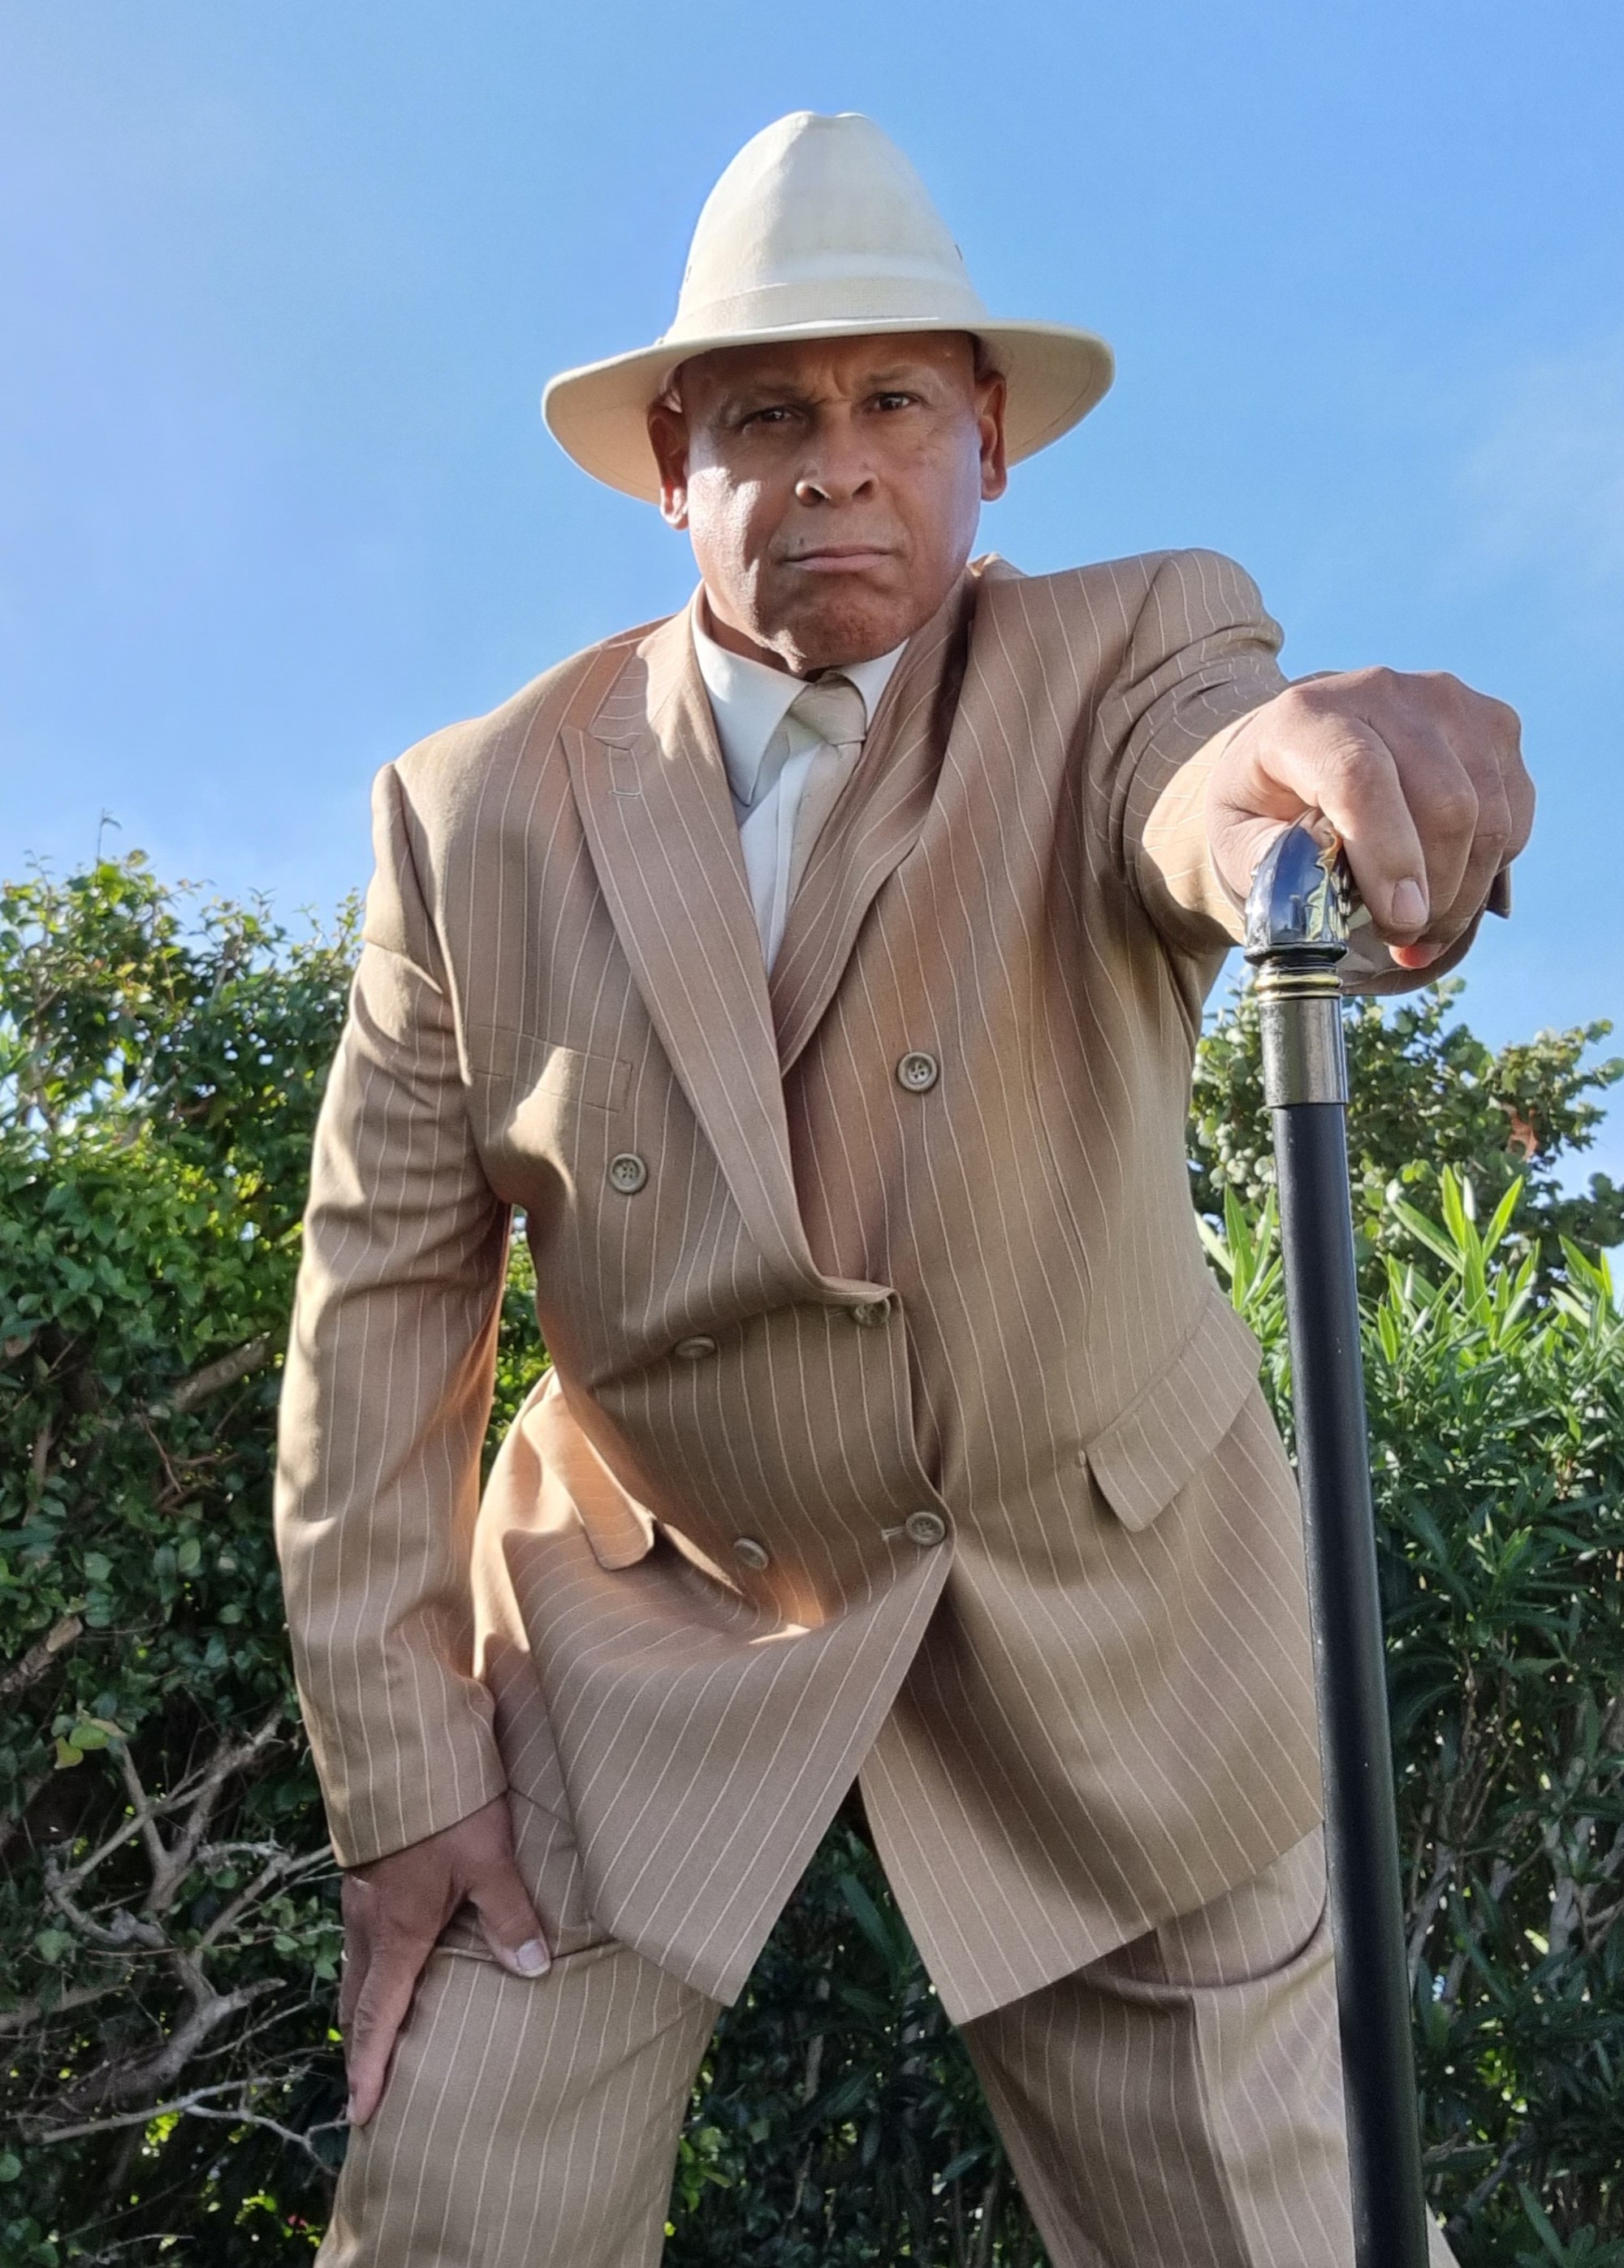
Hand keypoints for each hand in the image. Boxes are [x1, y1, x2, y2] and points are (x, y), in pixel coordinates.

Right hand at [339, 1793, 549, 2125]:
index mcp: (397, 1931)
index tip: (361, 2115)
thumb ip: (509, 1915)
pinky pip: (365, 1929)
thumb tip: (532, 1970)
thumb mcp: (487, 1858)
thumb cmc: (444, 1803)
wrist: (399, 1741)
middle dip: (362, 2044)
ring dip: (368, 1999)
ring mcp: (362, 1892)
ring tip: (381, 2026)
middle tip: (368, 2083)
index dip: (370, 2069)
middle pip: (359, 1997)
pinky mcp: (366, 1865)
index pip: (378, 2017)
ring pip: (359, 1961)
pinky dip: (374, 1958)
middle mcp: (370, 1920)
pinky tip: (395, 1950)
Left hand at [1206, 668, 1533, 968]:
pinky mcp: (1491, 722)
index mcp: (1306, 716)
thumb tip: (1328, 892)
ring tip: (1425, 928)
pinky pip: (1514, 811)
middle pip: (1443, 801)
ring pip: (1489, 812)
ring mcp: (1446, 701)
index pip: (1361, 776)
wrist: (1301, 748)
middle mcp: (1381, 693)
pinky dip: (1490, 867)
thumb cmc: (1265, 804)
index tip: (1401, 921)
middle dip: (1435, 892)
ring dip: (1465, 890)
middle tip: (1406, 940)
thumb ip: (1272, 865)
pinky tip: (1449, 885)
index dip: (1389, 855)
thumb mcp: (1237, 838)